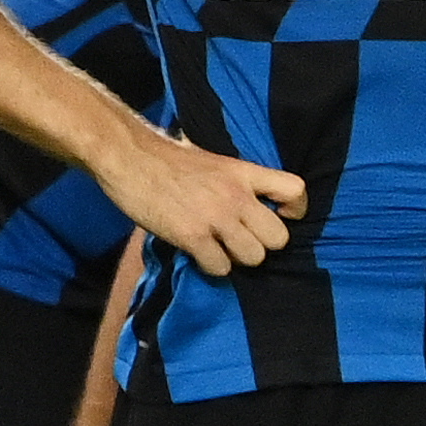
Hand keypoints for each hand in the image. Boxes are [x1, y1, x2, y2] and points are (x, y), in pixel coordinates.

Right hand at [108, 131, 302, 275]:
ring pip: (254, 257)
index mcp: (244, 172)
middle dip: (263, 244)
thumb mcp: (213, 160)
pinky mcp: (192, 235)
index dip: (294, 210)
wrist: (129, 158)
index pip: (296, 190)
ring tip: (219, 247)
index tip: (279, 215)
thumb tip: (254, 202)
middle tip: (242, 239)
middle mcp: (236, 195)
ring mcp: (216, 216)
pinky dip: (211, 266)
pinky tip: (198, 253)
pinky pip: (220, 267)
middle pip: (279, 238)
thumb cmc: (168, 158)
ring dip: (237, 258)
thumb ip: (237, 181)